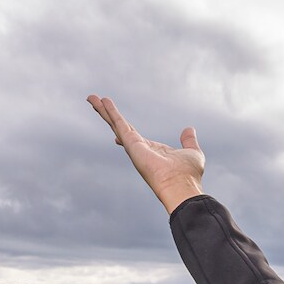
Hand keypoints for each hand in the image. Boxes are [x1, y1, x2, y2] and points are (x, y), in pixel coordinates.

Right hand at [87, 94, 204, 213]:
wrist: (182, 185)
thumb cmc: (188, 175)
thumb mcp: (192, 152)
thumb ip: (188, 141)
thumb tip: (189, 130)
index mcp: (153, 151)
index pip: (135, 137)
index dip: (126, 130)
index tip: (118, 127)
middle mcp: (140, 149)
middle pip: (121, 128)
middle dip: (108, 115)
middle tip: (95, 102)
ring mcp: (134, 147)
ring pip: (115, 124)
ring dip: (103, 111)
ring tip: (91, 97)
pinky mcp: (131, 144)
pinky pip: (119, 124)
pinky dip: (111, 112)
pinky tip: (103, 101)